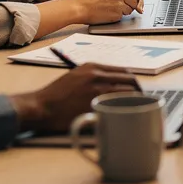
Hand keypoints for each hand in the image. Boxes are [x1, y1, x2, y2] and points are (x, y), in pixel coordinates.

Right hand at [10, 63, 140, 132]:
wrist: (41, 106)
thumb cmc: (56, 96)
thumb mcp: (76, 77)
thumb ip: (94, 78)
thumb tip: (113, 85)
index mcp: (92, 67)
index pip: (123, 71)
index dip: (133, 82)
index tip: (137, 90)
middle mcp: (96, 74)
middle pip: (129, 79)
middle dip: (139, 91)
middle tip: (141, 102)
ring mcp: (96, 89)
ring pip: (127, 92)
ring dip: (135, 100)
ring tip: (137, 110)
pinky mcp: (94, 104)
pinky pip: (117, 105)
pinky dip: (125, 109)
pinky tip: (126, 116)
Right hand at [71, 0, 143, 23]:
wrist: (81, 7)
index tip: (138, 2)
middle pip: (135, 0)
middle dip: (131, 5)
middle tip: (122, 7)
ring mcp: (119, 2)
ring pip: (130, 9)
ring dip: (124, 11)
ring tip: (111, 9)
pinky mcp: (117, 12)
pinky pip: (122, 16)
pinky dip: (117, 16)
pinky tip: (108, 13)